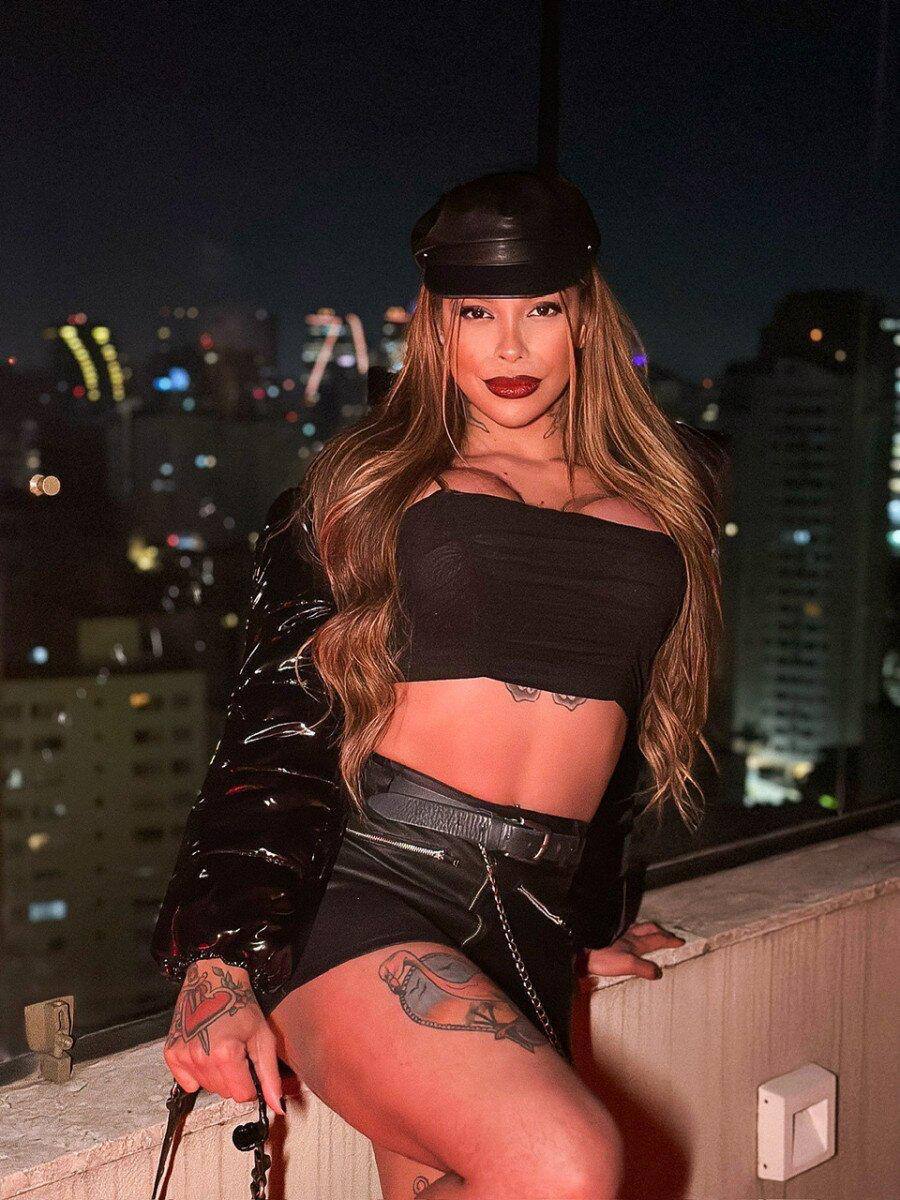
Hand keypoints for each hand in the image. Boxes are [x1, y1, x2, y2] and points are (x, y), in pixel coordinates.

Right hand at [163, 958, 285, 1115]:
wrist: (213, 979)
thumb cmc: (238, 1003)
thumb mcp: (262, 1036)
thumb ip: (270, 1076)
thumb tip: (276, 1106)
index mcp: (226, 1054)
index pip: (242, 1095)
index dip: (250, 1082)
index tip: (249, 1064)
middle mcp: (201, 1058)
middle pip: (224, 1093)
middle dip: (234, 1078)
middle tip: (236, 1052)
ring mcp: (184, 1056)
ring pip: (207, 1089)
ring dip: (216, 1075)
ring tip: (219, 1048)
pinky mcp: (171, 1054)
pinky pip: (187, 1083)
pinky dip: (196, 1074)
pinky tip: (204, 1053)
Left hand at [576, 921, 685, 982]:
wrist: (579, 949)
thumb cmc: (601, 957)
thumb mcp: (625, 964)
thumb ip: (643, 967)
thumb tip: (659, 972)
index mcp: (635, 942)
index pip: (657, 939)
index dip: (670, 941)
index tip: (681, 941)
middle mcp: (627, 934)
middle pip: (649, 929)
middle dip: (661, 932)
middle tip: (669, 936)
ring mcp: (617, 934)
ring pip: (637, 928)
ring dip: (647, 930)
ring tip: (652, 933)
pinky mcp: (607, 935)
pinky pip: (626, 930)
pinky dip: (633, 932)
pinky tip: (627, 936)